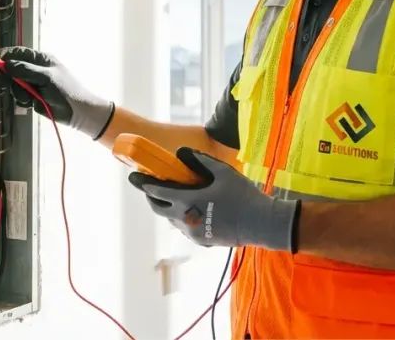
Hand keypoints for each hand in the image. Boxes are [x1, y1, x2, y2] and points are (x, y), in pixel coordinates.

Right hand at [0, 46, 114, 139]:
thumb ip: (25, 70)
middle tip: (8, 85)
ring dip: (18, 92)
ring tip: (30, 97)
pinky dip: (22, 100)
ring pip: (14, 84)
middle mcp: (35, 69)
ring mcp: (33, 83)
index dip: (4, 56)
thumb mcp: (46, 77)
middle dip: (10, 78)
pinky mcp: (32, 96)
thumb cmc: (66, 90)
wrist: (78, 112)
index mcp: (41, 59)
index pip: (18, 52)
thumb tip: (5, 64)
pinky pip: (19, 96)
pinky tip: (31, 103)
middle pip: (12, 69)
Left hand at [127, 147, 298, 250]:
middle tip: (150, 187)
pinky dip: (183, 218)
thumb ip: (200, 161)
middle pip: (158, 209)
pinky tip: (193, 210)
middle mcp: (186, 220)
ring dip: (168, 208)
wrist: (261, 224)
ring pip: (172, 219)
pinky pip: (186, 228)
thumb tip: (180, 152)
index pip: (157, 191)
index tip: (133, 176)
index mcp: (188, 201)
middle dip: (151, 197)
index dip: (143, 183)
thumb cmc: (243, 195)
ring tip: (172, 196)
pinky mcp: (202, 241)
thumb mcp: (222, 172)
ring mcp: (193, 233)